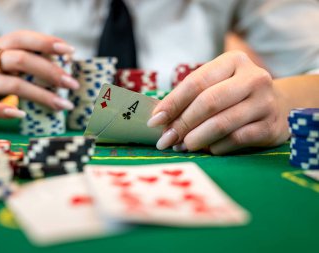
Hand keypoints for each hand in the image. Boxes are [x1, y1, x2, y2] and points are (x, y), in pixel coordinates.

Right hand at [0, 30, 78, 126]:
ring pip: (13, 85)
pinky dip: (7, 111)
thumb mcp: (6, 66)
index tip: (71, 51)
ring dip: (43, 95)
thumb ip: (29, 62)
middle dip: (51, 72)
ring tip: (64, 104)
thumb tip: (67, 65)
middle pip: (22, 60)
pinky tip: (23, 114)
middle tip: (73, 84)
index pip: (23, 38)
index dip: (47, 42)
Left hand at [147, 51, 290, 154]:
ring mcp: (265, 102)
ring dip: (196, 138)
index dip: (173, 103)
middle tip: (166, 140)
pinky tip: (207, 149)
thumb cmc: (234, 95)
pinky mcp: (271, 127)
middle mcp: (253, 78)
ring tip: (181, 147)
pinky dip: (216, 147)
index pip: (196, 82)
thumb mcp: (215, 85)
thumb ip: (189, 98)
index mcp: (233, 61)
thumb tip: (159, 120)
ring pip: (222, 123)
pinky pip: (236, 140)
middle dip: (182, 123)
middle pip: (208, 102)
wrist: (278, 106)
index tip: (155, 121)